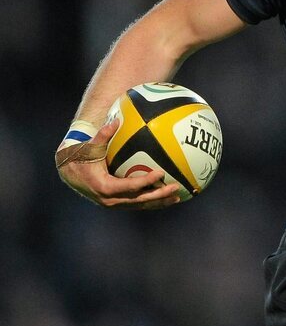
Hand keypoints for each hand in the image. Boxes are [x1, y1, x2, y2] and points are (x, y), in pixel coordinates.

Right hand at [55, 120, 180, 209]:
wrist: (69, 174)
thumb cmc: (81, 158)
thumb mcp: (89, 147)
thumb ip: (103, 135)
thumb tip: (116, 120)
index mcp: (104, 186)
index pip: (129, 186)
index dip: (146, 180)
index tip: (161, 173)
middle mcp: (110, 199)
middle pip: (139, 199)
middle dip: (158, 195)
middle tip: (175, 187)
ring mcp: (114, 203)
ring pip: (140, 205)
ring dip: (158, 202)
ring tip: (177, 198)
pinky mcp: (117, 203)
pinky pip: (137, 204)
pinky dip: (152, 202)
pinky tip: (166, 198)